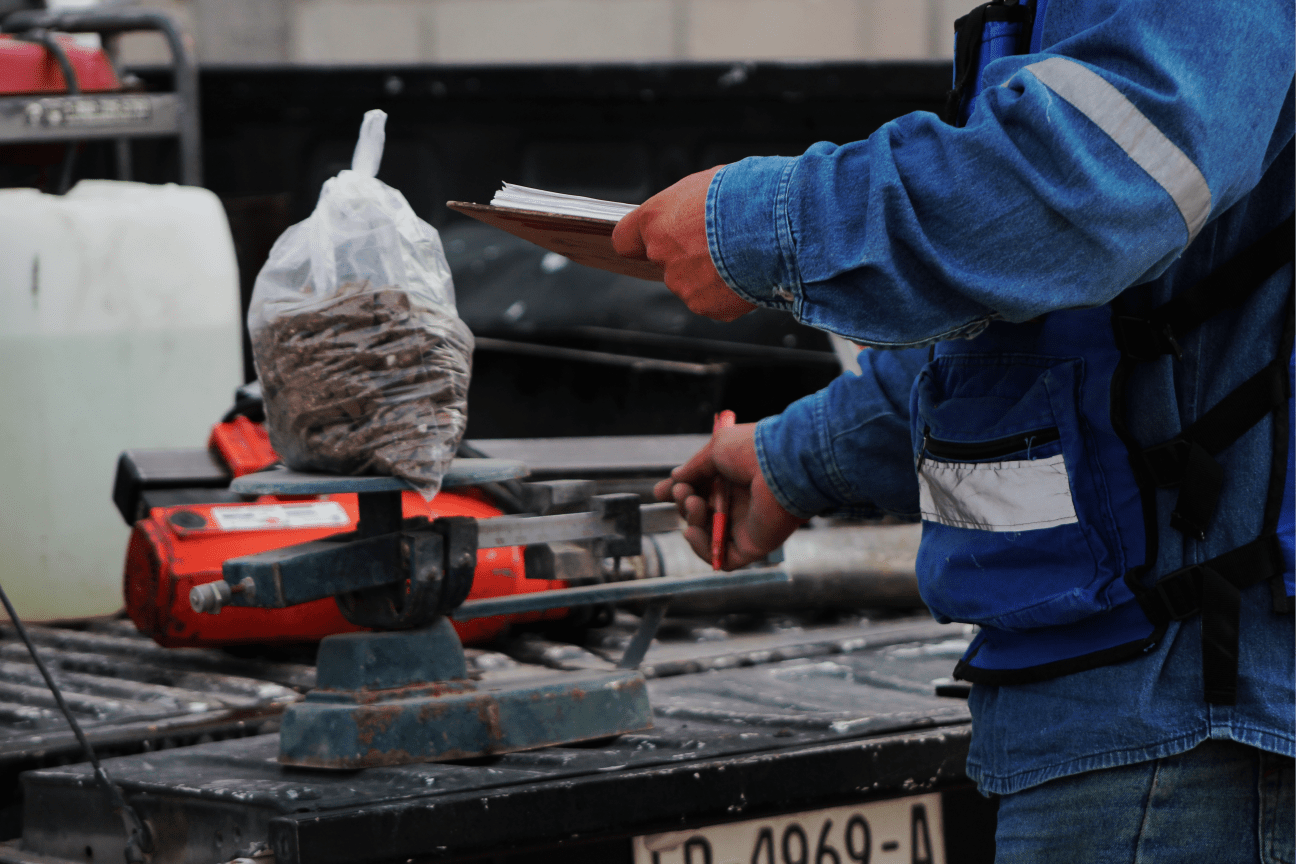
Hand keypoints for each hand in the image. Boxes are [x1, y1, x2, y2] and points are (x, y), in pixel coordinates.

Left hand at [613, 167, 757, 321]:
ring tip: (741, 256)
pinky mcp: (705, 306)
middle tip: (718, 243)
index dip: (638, 241)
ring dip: (710, 275)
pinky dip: (729, 293)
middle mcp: (661, 254)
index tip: (648, 241)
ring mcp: (681, 284)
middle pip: (664, 261)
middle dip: (687, 255)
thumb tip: (691, 213)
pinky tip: (747, 274)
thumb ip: (686, 207)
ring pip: (690, 283)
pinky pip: (713, 301)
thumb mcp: (708, 184)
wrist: (780, 225)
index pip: (624, 239)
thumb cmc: (748, 195)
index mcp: (655, 219)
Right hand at [654, 423, 806, 568]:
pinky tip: (692, 532)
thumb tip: (676, 478)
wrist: (783, 466)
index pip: (702, 490)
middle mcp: (741, 502)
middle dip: (684, 504)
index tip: (660, 492)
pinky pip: (722, 559)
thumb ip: (694, 468)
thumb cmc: (753, 451)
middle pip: (701, 513)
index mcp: (734, 478)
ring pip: (708, 535)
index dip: (679, 493)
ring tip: (695, 503)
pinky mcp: (752, 546)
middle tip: (684, 492)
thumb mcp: (716, 449)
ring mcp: (747, 526)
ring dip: (692, 521)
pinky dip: (702, 549)